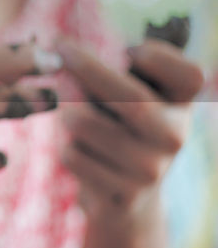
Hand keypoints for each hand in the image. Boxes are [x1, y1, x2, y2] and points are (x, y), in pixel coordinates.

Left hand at [56, 37, 204, 219]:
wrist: (129, 199)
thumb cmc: (124, 130)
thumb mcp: (137, 97)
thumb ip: (119, 71)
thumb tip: (64, 53)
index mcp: (182, 106)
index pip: (189, 75)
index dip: (159, 56)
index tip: (129, 48)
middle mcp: (174, 137)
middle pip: (130, 98)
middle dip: (85, 67)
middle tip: (58, 49)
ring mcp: (149, 170)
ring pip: (83, 124)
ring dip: (65, 111)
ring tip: (69, 111)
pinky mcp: (121, 195)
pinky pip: (72, 155)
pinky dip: (64, 144)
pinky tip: (78, 148)